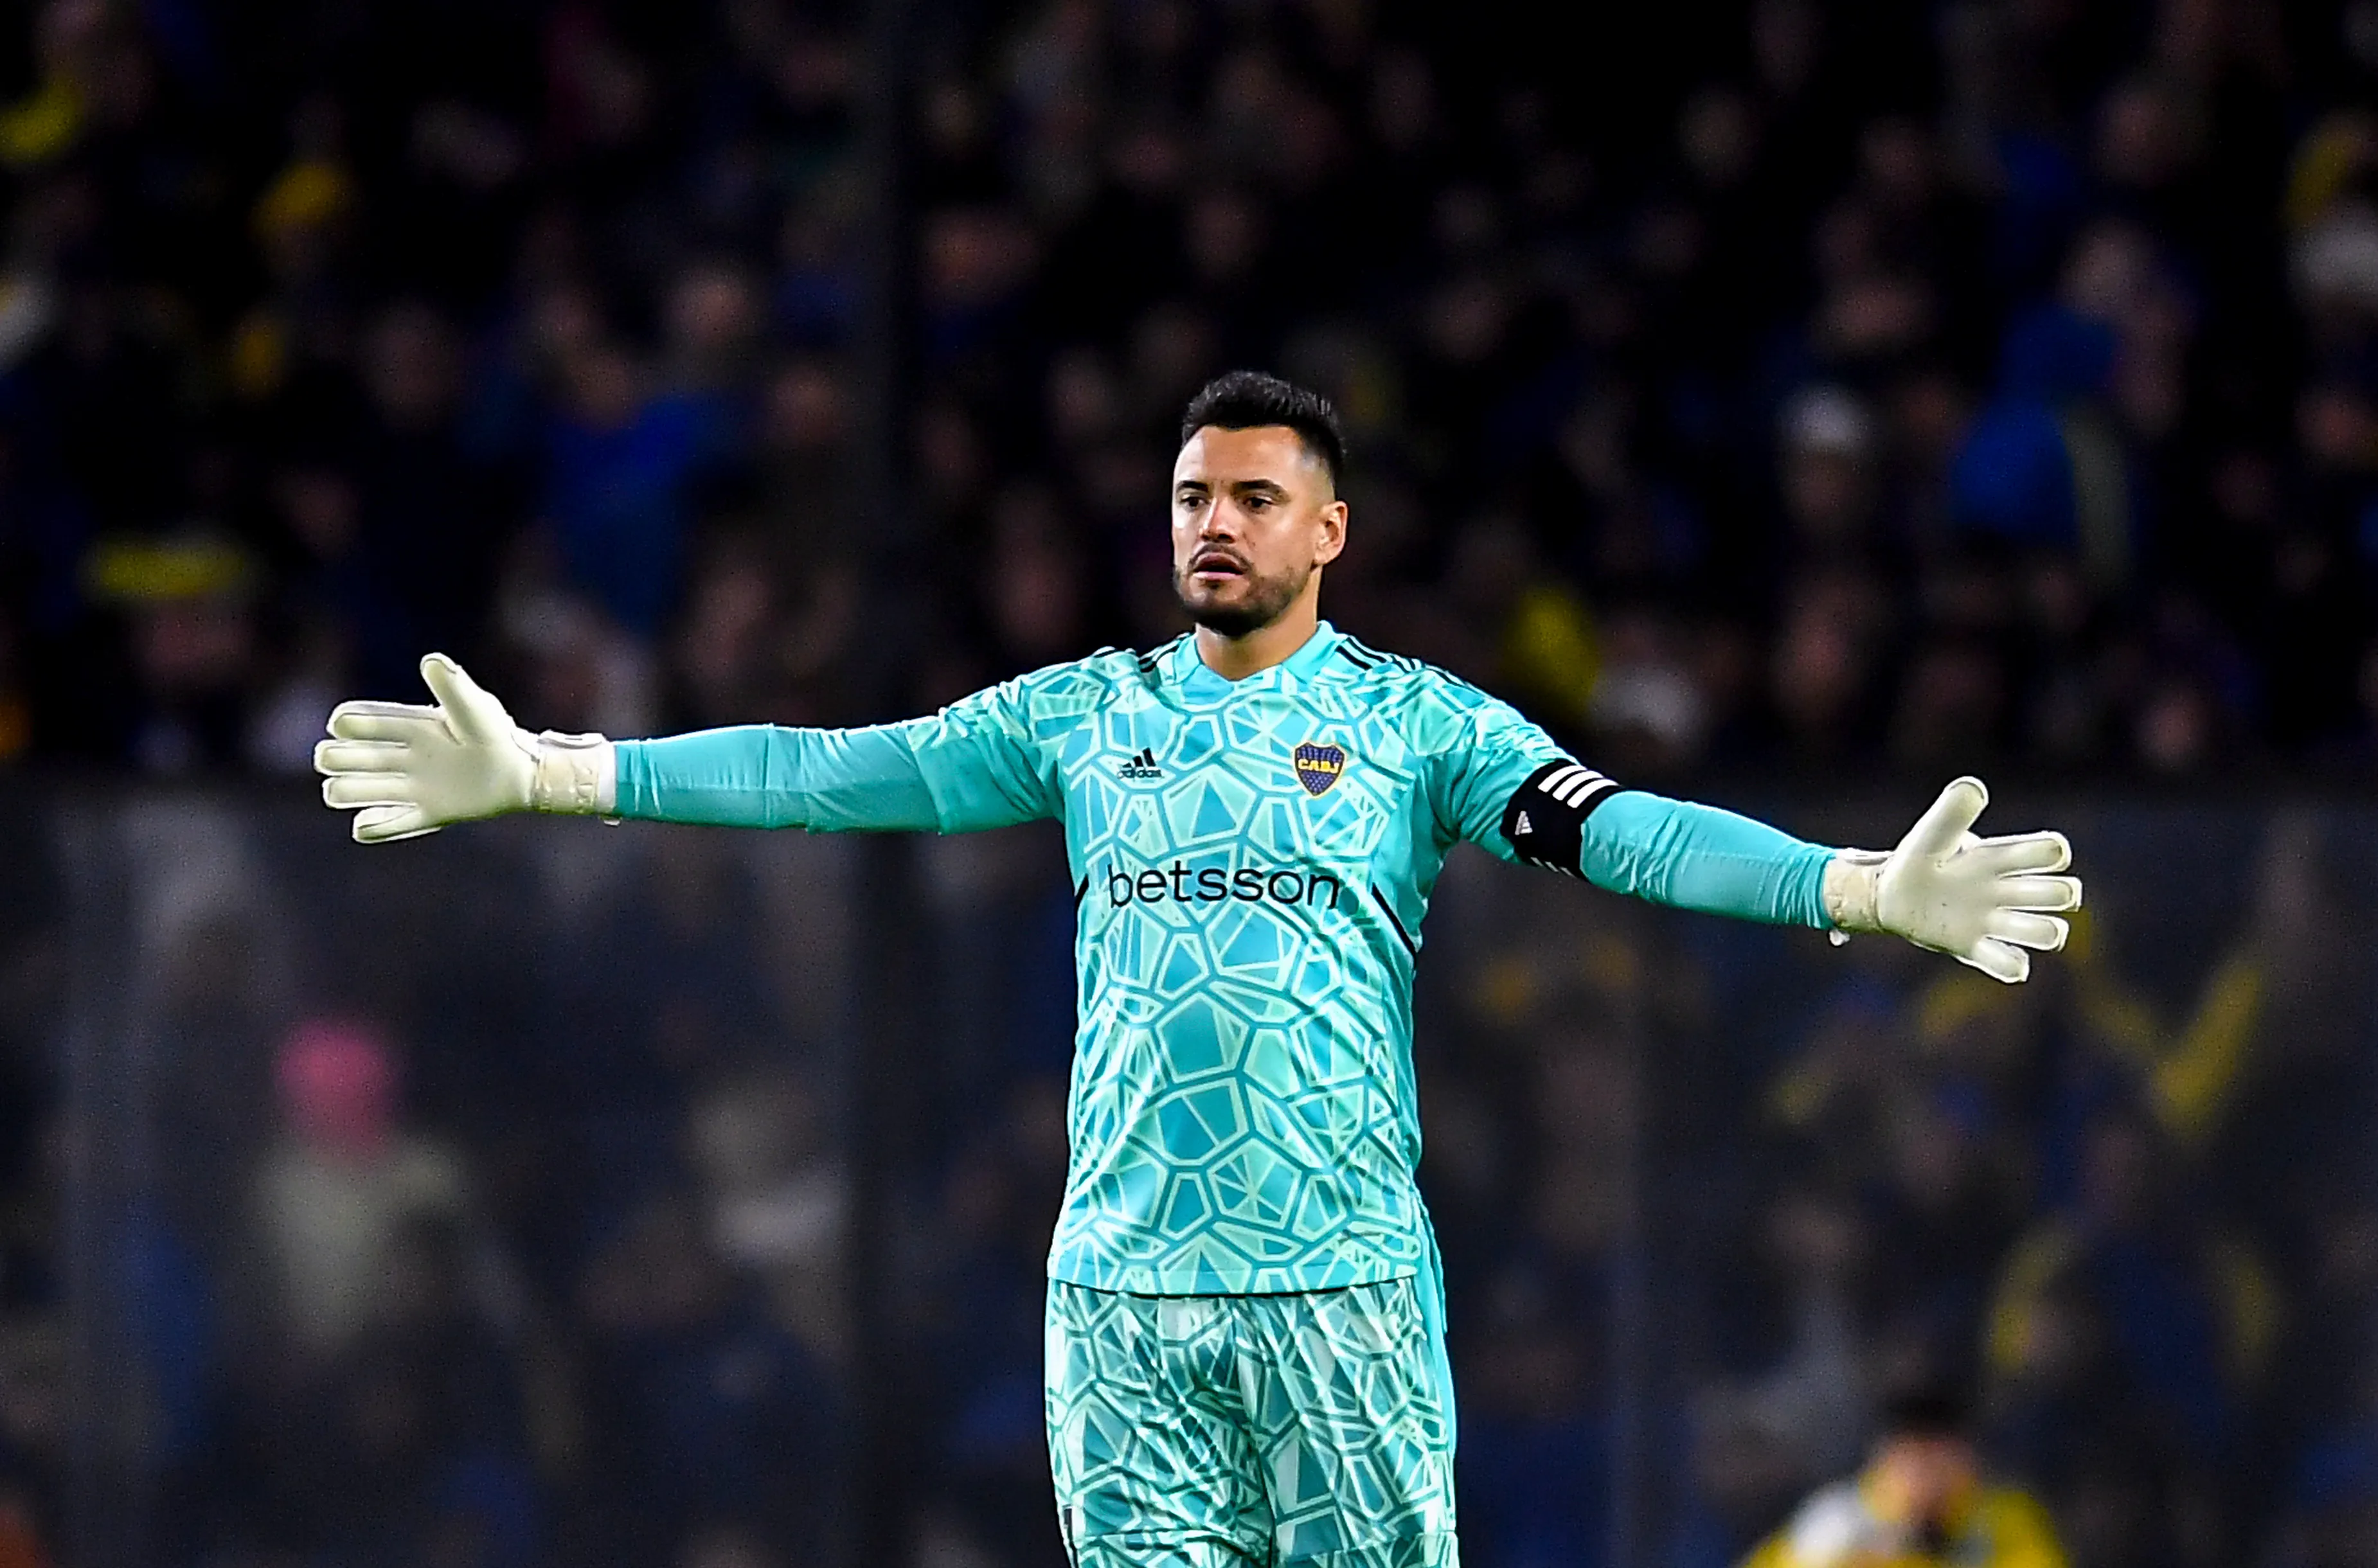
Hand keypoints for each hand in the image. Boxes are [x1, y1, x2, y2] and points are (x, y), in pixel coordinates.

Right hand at [314, 654, 541, 842]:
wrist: (523, 773)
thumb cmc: (497, 734)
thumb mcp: (474, 708)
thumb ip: (452, 688)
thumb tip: (430, 661)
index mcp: (412, 728)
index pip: (364, 723)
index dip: (345, 723)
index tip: (340, 724)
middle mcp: (406, 757)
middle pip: (351, 758)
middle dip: (335, 758)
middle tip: (336, 761)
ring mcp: (414, 787)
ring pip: (360, 791)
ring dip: (344, 792)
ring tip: (340, 791)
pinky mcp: (427, 813)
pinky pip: (390, 825)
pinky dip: (371, 827)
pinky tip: (363, 825)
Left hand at [1825, 777, 2081, 983]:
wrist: (1889, 893)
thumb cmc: (1919, 858)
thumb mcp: (1933, 833)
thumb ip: (1952, 812)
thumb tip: (1974, 788)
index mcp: (2002, 858)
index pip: (2052, 852)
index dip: (2051, 852)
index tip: (2018, 854)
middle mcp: (2007, 891)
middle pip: (2063, 893)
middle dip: (2056, 894)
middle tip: (2015, 892)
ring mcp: (1994, 921)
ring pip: (2047, 932)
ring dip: (2044, 932)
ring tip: (2008, 924)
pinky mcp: (1974, 948)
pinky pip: (2009, 964)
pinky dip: (2013, 965)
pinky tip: (2001, 957)